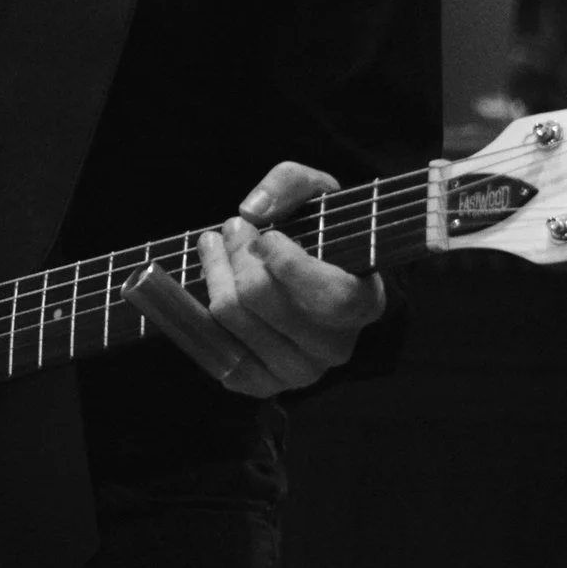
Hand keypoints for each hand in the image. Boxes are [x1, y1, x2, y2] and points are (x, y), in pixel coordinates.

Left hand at [141, 162, 385, 396]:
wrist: (316, 286)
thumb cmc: (321, 238)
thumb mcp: (319, 195)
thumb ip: (291, 184)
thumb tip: (252, 209)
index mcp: (363, 305)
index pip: (329, 296)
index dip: (287, 263)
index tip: (265, 236)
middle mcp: (334, 348)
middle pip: (259, 298)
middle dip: (236, 254)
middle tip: (232, 228)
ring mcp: (297, 372)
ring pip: (230, 315)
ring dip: (213, 271)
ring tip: (214, 245)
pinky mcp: (261, 384)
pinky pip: (213, 344)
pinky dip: (203, 307)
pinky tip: (214, 282)